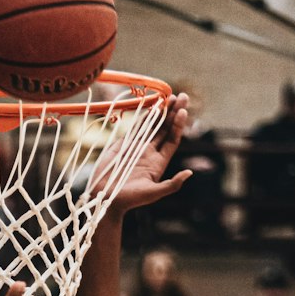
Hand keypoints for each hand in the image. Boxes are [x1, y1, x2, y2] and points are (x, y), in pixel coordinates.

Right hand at [96, 92, 191, 214]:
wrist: (104, 200)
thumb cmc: (129, 200)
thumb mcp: (152, 194)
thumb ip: (171, 185)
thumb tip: (189, 172)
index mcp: (158, 162)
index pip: (172, 139)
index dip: (179, 125)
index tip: (183, 111)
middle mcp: (149, 153)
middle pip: (165, 129)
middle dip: (173, 112)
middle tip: (182, 96)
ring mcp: (136, 148)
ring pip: (151, 125)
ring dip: (160, 111)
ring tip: (169, 96)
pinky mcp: (123, 144)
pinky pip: (135, 128)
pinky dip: (143, 116)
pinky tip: (150, 105)